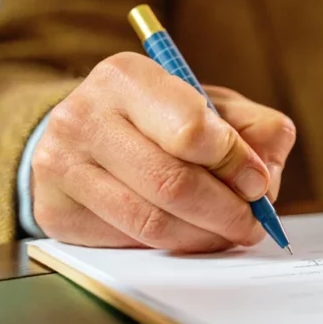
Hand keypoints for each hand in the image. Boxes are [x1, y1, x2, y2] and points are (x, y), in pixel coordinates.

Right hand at [32, 52, 295, 252]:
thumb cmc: (160, 117)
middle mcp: (83, 117)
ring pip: (151, 223)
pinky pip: (128, 242)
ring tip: (229, 232)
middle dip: (227, 212)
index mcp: (126, 77)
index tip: (258, 184)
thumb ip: (253, 129)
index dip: (235, 164)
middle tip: (253, 223)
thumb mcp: (210, 104)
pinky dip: (171, 245)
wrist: (88, 132)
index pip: (191, 131)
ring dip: (205, 236)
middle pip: (172, 184)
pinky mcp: (55, 210)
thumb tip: (267, 179)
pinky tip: (189, 234)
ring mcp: (60, 167)